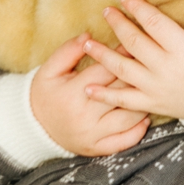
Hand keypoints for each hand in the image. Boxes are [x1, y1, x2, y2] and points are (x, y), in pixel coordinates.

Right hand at [29, 36, 150, 156]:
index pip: (105, 70)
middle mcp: (85, 116)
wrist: (32, 128)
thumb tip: (88, 36)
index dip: (121, 55)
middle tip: (150, 63)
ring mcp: (93, 135)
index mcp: (72, 93)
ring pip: (128, 117)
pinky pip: (125, 142)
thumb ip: (68, 51)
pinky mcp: (97, 149)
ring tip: (151, 89)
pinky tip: (145, 117)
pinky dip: (138, 130)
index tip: (134, 44)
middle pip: (120, 92)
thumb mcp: (49, 70)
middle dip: (137, 76)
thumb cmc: (44, 95)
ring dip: (143, 103)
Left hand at [96, 0, 183, 122]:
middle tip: (105, 12)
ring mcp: (156, 88)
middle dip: (117, 25)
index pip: (155, 24)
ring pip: (123, 70)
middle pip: (134, 43)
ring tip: (87, 44)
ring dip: (102, 56)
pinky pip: (124, 100)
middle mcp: (166, 69)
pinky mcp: (151, 103)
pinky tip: (88, 88)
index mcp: (183, 50)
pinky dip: (105, 95)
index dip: (138, 8)